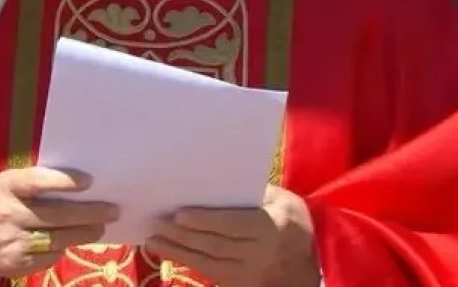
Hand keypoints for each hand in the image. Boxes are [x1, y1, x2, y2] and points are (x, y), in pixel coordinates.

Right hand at [0, 167, 118, 286]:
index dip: (64, 181)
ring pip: (58, 238)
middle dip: (88, 213)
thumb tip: (81, 181)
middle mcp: (7, 213)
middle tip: (111, 210)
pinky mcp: (19, 262)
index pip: (37, 181)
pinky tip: (74, 240)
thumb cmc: (0, 206)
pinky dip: (65, 247)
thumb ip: (36, 182)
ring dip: (84, 233)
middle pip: (56, 215)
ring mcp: (13, 240)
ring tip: (100, 227)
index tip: (89, 181)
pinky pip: (50, 255)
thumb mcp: (9, 187)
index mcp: (7, 186)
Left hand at [144, 185, 317, 286]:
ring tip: (152, 240)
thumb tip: (219, 180)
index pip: (231, 224)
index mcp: (269, 227)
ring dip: (177, 251)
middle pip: (214, 244)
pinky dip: (185, 261)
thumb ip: (256, 192)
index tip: (178, 214)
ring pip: (207, 262)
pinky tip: (167, 251)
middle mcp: (257, 253)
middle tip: (156, 223)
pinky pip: (208, 272)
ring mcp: (247, 272)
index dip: (204, 220)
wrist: (305, 264)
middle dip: (182, 235)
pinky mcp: (238, 283)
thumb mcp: (283, 200)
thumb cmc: (292, 222)